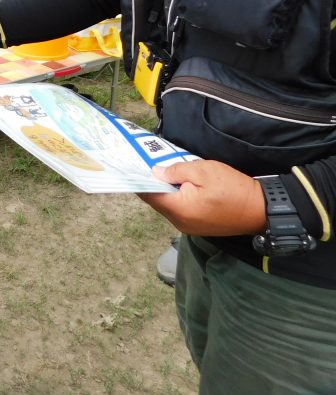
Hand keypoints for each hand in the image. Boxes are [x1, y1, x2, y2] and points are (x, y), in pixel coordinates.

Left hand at [138, 160, 266, 236]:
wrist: (261, 210)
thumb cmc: (233, 188)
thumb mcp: (203, 170)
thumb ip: (176, 171)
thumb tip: (155, 173)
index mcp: (179, 209)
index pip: (149, 195)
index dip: (140, 180)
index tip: (132, 167)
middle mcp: (179, 223)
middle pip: (157, 202)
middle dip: (153, 185)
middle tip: (148, 166)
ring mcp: (188, 228)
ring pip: (168, 207)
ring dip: (166, 192)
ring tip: (165, 174)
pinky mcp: (197, 228)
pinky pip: (179, 211)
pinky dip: (176, 199)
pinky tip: (180, 187)